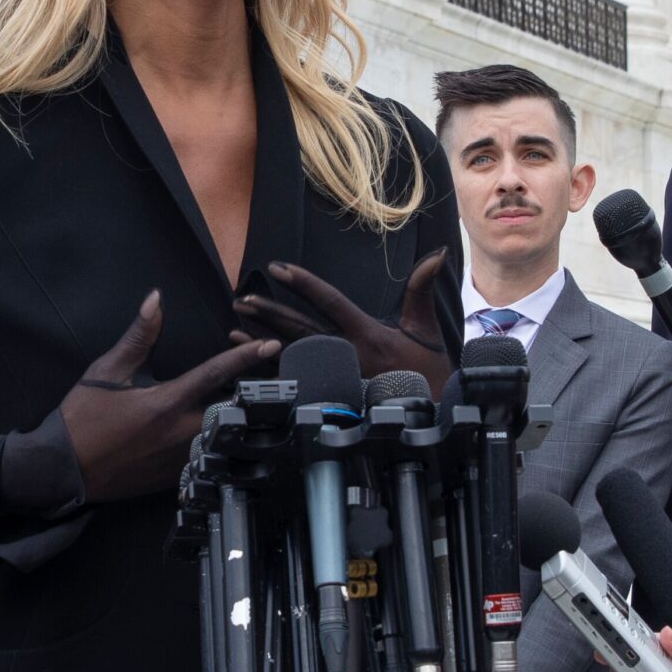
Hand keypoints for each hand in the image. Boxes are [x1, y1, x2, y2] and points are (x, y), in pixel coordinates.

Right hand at [61, 293, 276, 501]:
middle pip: (235, 408)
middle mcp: (183, 432)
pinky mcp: (178, 475)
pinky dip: (221, 438)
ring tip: (254, 398)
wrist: (65, 470)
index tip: (271, 344)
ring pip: (226, 433)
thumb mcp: (107, 371)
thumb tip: (155, 299)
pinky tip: (225, 427)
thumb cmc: (83, 418)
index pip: (217, 374)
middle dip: (254, 390)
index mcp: (168, 403)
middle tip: (270, 374)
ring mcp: (183, 458)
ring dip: (239, 415)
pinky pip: (211, 454)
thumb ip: (139, 336)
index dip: (247, 356)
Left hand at [229, 251, 451, 394]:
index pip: (329, 302)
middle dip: (270, 314)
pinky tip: (248, 365)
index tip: (278, 268)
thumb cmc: (430, 371)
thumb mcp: (426, 328)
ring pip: (292, 356)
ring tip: (233, 329)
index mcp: (367, 334)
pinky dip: (269, 373)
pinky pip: (295, 382)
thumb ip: (422, 289)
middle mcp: (347, 355)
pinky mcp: (331, 395)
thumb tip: (437, 255)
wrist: (433, 416)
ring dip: (262, 343)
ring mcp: (336, 378)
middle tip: (242, 300)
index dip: (303, 284)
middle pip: (301, 330)